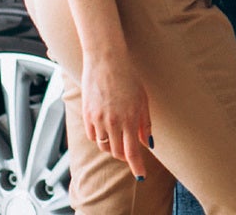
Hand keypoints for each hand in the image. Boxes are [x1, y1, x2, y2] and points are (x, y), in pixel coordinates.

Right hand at [81, 51, 151, 178]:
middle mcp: (113, 122)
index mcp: (130, 118)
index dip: (137, 166)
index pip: (132, 151)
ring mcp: (98, 119)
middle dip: (125, 155)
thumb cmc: (128, 77)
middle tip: (131, 152)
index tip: (141, 175)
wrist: (106, 61)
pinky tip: (106, 130)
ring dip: (112, 147)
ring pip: (104, 146)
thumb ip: (145, 123)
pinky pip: (93, 136)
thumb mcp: (143, 99)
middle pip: (117, 152)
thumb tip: (148, 143)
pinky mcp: (87, 115)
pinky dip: (100, 138)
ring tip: (119, 138)